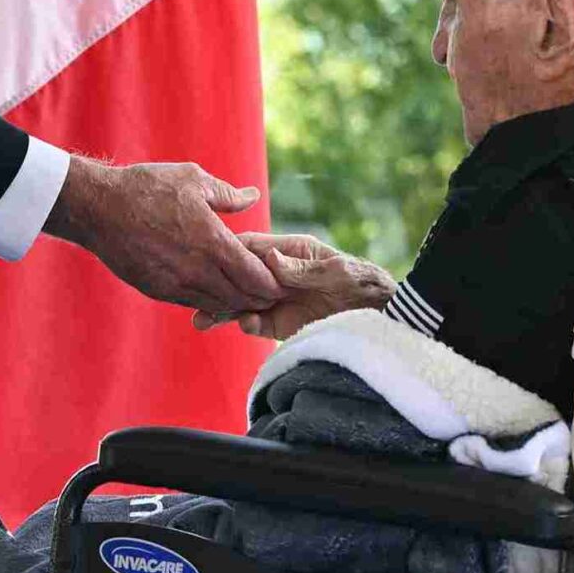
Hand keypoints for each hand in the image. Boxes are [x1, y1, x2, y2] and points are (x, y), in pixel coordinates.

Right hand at [44, 158, 280, 318]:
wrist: (99, 209)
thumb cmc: (148, 188)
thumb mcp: (193, 180)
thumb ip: (227, 194)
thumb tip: (253, 197)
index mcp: (213, 242)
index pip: (255, 277)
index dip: (273, 283)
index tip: (282, 280)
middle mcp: (197, 270)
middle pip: (241, 297)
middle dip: (260, 297)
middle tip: (272, 294)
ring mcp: (176, 285)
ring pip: (218, 304)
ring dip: (236, 302)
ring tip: (248, 294)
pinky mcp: (158, 291)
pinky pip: (193, 302)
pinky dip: (210, 300)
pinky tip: (216, 291)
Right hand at [191, 233, 395, 339]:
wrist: (379, 314)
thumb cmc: (360, 281)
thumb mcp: (334, 271)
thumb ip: (301, 268)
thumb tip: (269, 258)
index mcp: (288, 251)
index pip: (250, 248)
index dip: (228, 252)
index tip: (206, 256)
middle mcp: (277, 274)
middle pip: (238, 277)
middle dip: (216, 286)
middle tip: (194, 297)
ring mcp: (277, 299)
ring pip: (240, 301)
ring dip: (220, 309)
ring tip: (199, 320)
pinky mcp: (280, 323)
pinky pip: (255, 323)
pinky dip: (244, 324)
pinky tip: (240, 324)